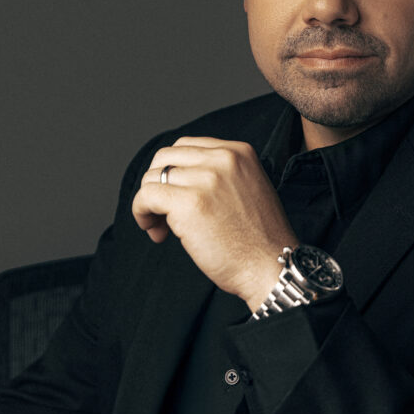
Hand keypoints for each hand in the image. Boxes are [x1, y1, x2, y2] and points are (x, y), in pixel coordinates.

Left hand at [131, 136, 296, 308]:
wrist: (272, 266)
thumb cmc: (259, 239)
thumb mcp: (248, 188)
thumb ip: (220, 175)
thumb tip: (176, 178)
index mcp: (239, 152)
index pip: (186, 147)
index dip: (174, 173)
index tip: (178, 197)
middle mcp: (223, 159)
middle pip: (164, 158)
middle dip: (157, 185)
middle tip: (164, 215)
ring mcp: (206, 179)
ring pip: (152, 178)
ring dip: (150, 204)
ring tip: (163, 229)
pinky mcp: (189, 203)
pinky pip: (146, 196)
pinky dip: (141, 213)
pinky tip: (156, 232)